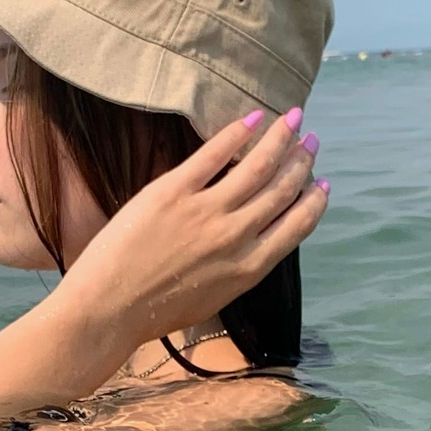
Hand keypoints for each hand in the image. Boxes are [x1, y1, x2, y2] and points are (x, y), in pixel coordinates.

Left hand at [59, 109, 326, 347]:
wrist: (109, 308)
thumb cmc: (153, 312)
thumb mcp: (213, 298)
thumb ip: (238, 269)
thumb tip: (253, 243)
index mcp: (249, 268)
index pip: (297, 226)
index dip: (313, 200)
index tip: (322, 182)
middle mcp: (236, 237)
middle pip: (281, 189)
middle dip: (301, 161)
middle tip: (311, 141)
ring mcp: (206, 212)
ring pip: (256, 166)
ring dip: (279, 139)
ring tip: (293, 119)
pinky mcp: (173, 192)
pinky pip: (213, 155)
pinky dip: (236, 133)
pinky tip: (252, 118)